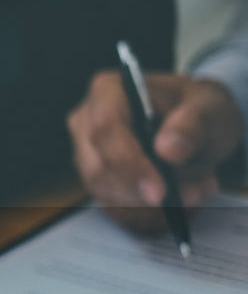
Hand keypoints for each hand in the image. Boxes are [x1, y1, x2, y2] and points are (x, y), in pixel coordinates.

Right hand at [68, 72, 243, 230]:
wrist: (194, 120)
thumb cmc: (197, 108)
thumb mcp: (210, 108)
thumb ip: (192, 125)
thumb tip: (168, 151)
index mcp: (109, 90)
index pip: (106, 129)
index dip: (130, 163)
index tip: (160, 190)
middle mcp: (86, 118)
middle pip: (98, 165)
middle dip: (140, 189)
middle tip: (188, 196)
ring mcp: (84, 147)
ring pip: (102, 186)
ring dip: (145, 198)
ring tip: (192, 191)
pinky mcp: (92, 172)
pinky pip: (108, 197)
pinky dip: (142, 203)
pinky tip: (173, 193)